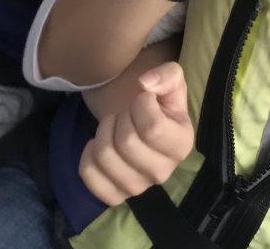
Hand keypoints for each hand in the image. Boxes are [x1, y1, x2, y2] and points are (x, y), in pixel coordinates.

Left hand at [79, 62, 193, 205]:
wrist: (144, 125)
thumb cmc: (160, 103)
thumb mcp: (172, 81)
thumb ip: (167, 74)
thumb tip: (145, 83)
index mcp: (182, 145)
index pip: (152, 128)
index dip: (141, 105)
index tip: (143, 98)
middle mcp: (163, 172)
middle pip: (126, 142)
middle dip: (121, 116)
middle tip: (127, 113)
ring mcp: (137, 188)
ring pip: (104, 155)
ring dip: (104, 130)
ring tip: (114, 125)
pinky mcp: (113, 196)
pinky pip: (87, 173)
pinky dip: (88, 152)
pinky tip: (101, 143)